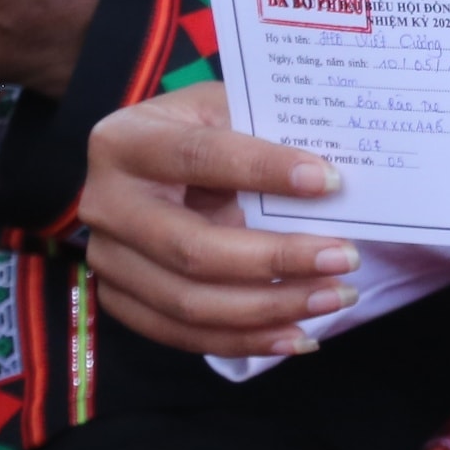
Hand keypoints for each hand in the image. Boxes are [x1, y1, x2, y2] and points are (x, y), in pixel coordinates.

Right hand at [83, 82, 361, 357]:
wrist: (152, 163)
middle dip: (276, 259)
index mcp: (126, 141)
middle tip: (344, 258)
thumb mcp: (225, 109)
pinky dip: (246, 340)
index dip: (264, 169)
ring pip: (190, 303)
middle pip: (192, 248)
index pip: (200, 157)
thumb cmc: (201, 130)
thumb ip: (266, 133)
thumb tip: (336, 176)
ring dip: (271, 308)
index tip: (329, 181)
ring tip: (335, 297)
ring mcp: (108, 259)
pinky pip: (185, 334)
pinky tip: (298, 334)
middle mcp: (105, 204)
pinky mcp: (120, 299)